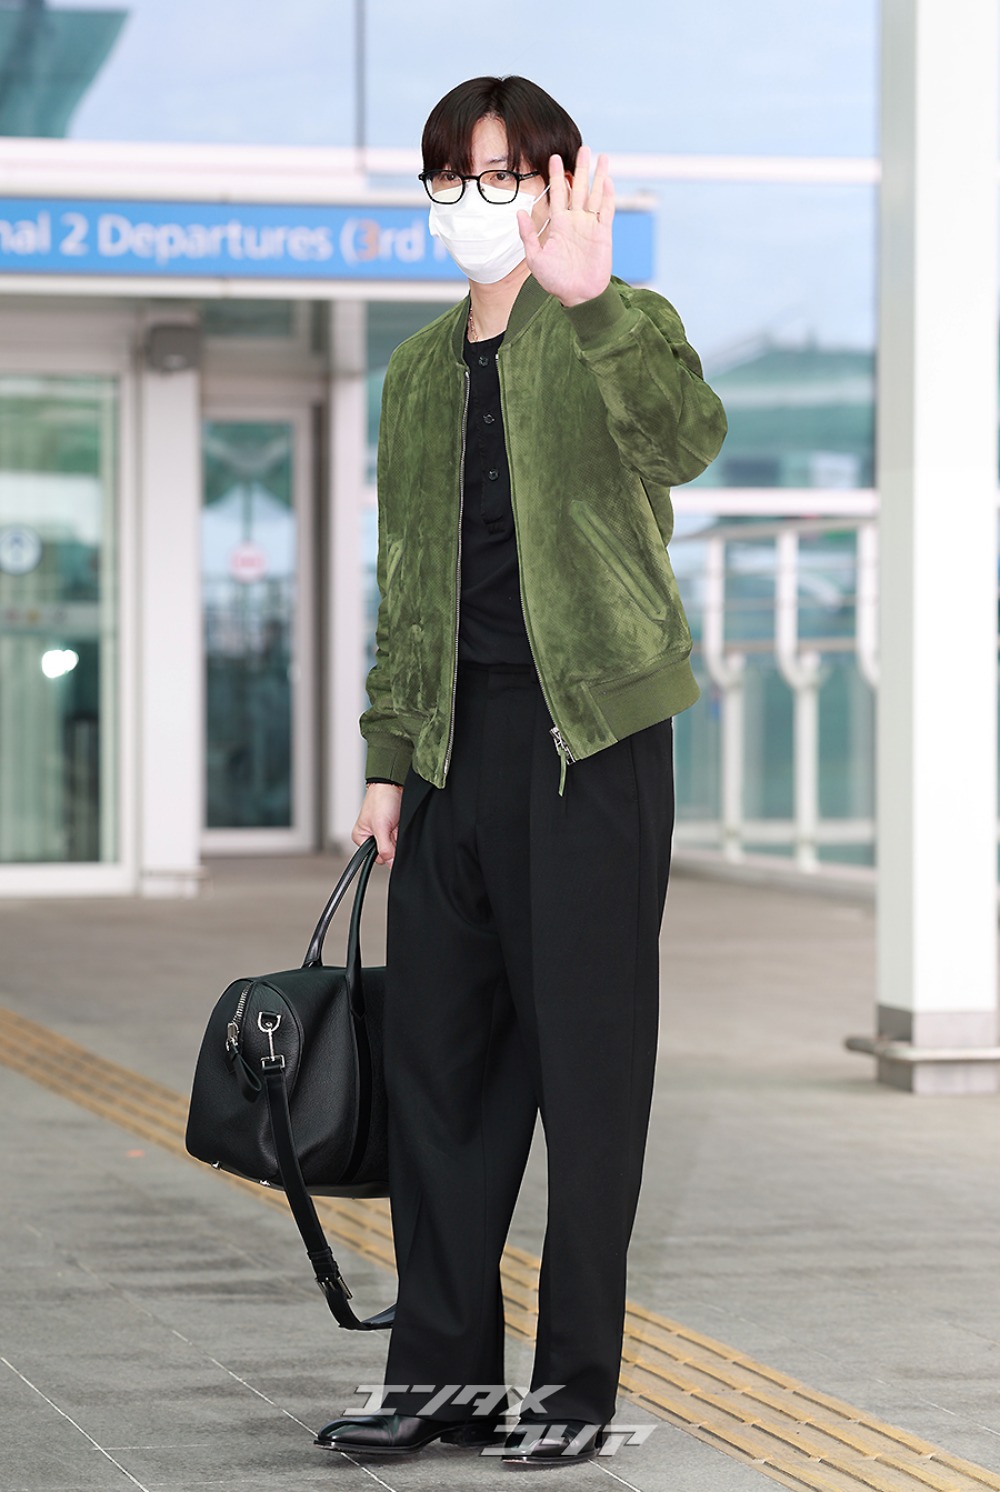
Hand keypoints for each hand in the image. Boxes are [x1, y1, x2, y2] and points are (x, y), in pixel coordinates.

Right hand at [352, 783, 402, 865]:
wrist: (394, 783)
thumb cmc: (381, 799)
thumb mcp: (380, 827)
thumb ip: (384, 848)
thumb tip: (390, 864)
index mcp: (361, 837)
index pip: (375, 857)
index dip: (385, 854)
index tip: (390, 843)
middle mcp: (372, 836)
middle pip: (386, 852)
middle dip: (393, 844)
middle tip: (393, 830)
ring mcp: (384, 832)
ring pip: (395, 846)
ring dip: (398, 838)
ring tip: (396, 824)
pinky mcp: (394, 828)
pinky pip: (401, 839)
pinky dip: (403, 834)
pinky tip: (400, 825)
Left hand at [517, 144, 613, 308]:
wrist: (577, 296)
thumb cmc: (555, 281)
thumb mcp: (534, 258)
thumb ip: (528, 235)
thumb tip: (518, 212)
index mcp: (559, 224)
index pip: (558, 193)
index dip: (557, 175)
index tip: (554, 157)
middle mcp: (575, 221)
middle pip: (579, 188)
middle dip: (580, 168)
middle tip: (583, 147)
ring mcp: (590, 225)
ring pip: (595, 194)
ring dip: (598, 176)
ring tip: (601, 157)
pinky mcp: (603, 233)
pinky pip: (606, 210)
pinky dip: (607, 195)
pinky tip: (607, 180)